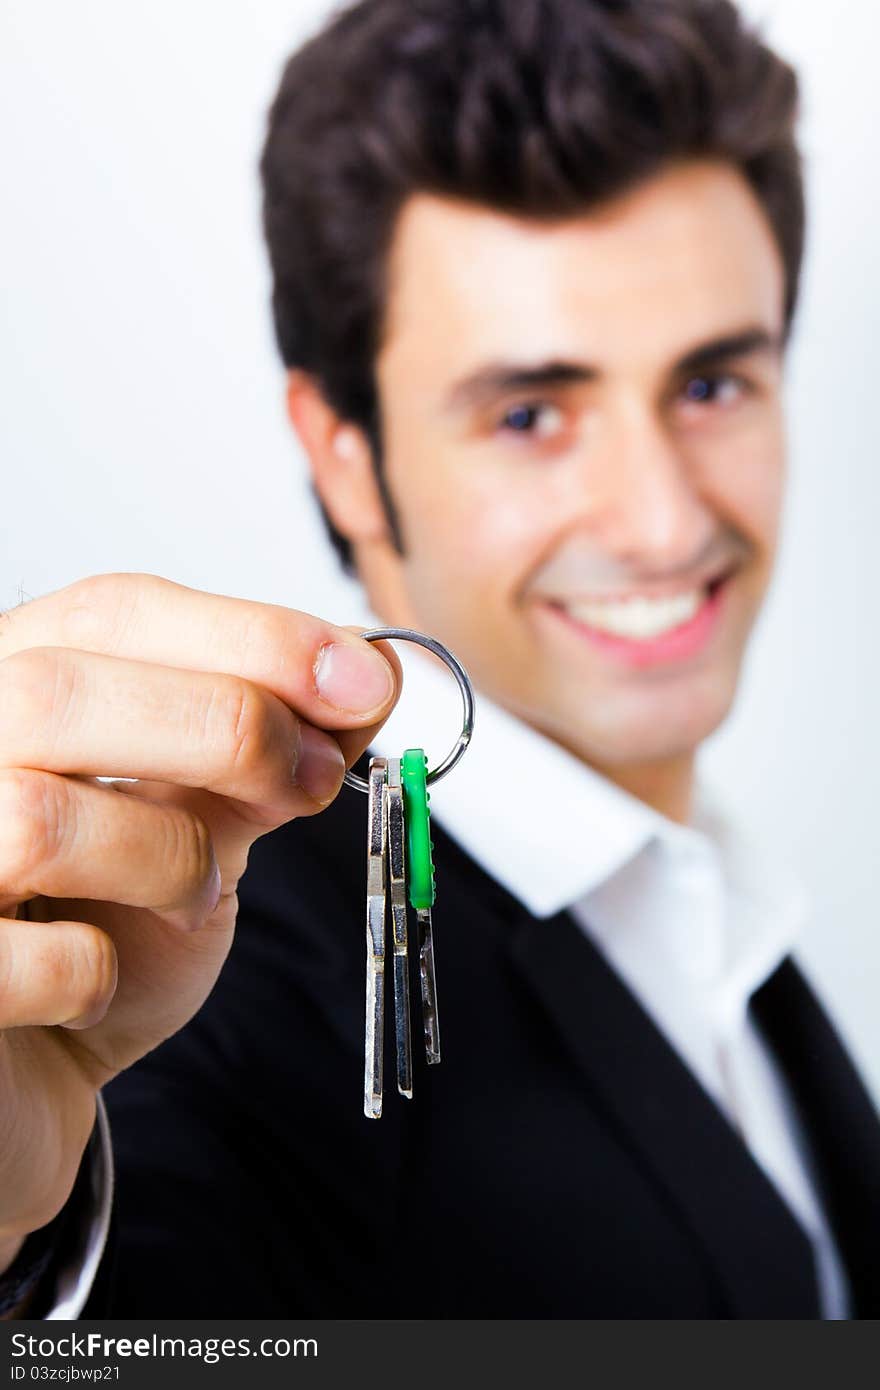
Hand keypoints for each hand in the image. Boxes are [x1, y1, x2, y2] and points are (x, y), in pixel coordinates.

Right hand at [0, 573, 399, 1246]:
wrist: (30, 1068)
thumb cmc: (101, 928)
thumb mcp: (197, 824)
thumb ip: (262, 753)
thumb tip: (368, 683)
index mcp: (10, 688)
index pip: (110, 613)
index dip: (249, 636)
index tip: (364, 680)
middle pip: (59, 689)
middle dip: (226, 728)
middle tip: (321, 779)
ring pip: (36, 819)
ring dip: (168, 858)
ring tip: (201, 894)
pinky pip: (20, 960)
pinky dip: (91, 973)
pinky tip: (100, 979)